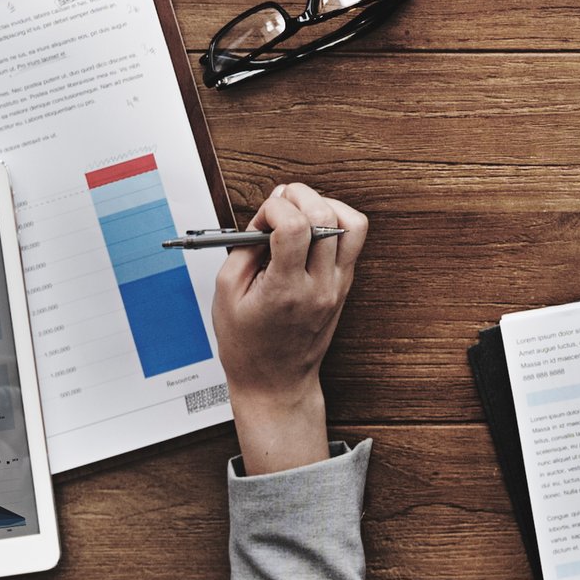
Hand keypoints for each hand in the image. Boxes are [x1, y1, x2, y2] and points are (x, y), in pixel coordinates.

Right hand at [210, 181, 368, 473]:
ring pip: (352, 223)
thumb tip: (265, 217)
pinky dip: (335, 222)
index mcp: (285, 290)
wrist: (276, 382)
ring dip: (325, 205)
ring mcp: (338, 285)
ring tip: (299, 212)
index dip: (275, 208)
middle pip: (326, 216)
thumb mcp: (225, 295)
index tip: (260, 219)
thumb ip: (243, 249)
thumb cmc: (247, 345)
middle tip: (279, 205)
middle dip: (299, 197)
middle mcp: (319, 285)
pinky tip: (311, 229)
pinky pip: (353, 240)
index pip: (295, 227)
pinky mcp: (346, 285)